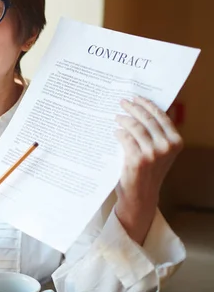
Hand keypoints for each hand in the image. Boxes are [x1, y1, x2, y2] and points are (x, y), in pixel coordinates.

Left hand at [114, 96, 182, 242]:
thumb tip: (140, 108)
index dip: (147, 104)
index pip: (161, 116)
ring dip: (123, 119)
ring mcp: (153, 153)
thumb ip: (155, 133)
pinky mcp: (138, 159)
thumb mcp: (159, 151)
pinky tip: (115, 132)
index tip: (136, 97)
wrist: (142, 195)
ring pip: (135, 126)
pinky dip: (118, 133)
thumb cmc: (148, 171)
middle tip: (122, 102)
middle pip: (147, 118)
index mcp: (176, 141)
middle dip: (133, 107)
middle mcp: (167, 146)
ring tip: (116, 117)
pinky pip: (125, 138)